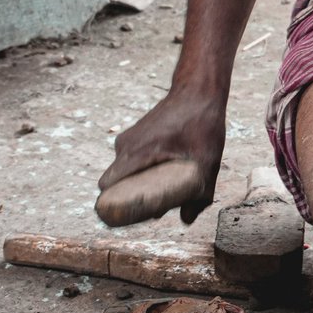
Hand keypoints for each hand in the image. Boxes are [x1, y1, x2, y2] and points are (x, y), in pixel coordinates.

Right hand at [98, 88, 226, 223]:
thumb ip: (199, 195)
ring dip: (138, 184)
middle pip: (114, 184)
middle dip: (130, 199)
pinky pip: (130, 161)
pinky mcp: (134, 136)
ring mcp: (127, 139)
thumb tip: (186, 220)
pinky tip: (166, 171)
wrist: (198, 91)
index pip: (106, 187)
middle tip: (156, 205)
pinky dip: (143, 171)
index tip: (131, 215)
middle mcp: (125, 146)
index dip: (113, 206)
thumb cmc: (201, 124)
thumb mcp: (206, 162)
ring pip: (123, 172)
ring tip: (166, 187)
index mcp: (136, 153)